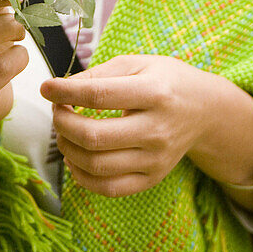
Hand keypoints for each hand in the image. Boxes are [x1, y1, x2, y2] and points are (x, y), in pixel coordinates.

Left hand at [40, 54, 202, 196]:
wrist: (205, 110)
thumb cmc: (165, 81)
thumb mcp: (137, 63)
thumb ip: (99, 74)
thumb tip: (60, 89)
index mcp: (155, 93)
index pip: (99, 96)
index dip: (66, 92)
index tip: (47, 88)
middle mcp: (157, 130)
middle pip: (94, 137)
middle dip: (62, 123)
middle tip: (57, 111)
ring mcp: (156, 159)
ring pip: (96, 165)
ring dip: (67, 148)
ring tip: (65, 132)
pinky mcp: (153, 178)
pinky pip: (108, 188)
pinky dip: (82, 175)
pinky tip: (76, 156)